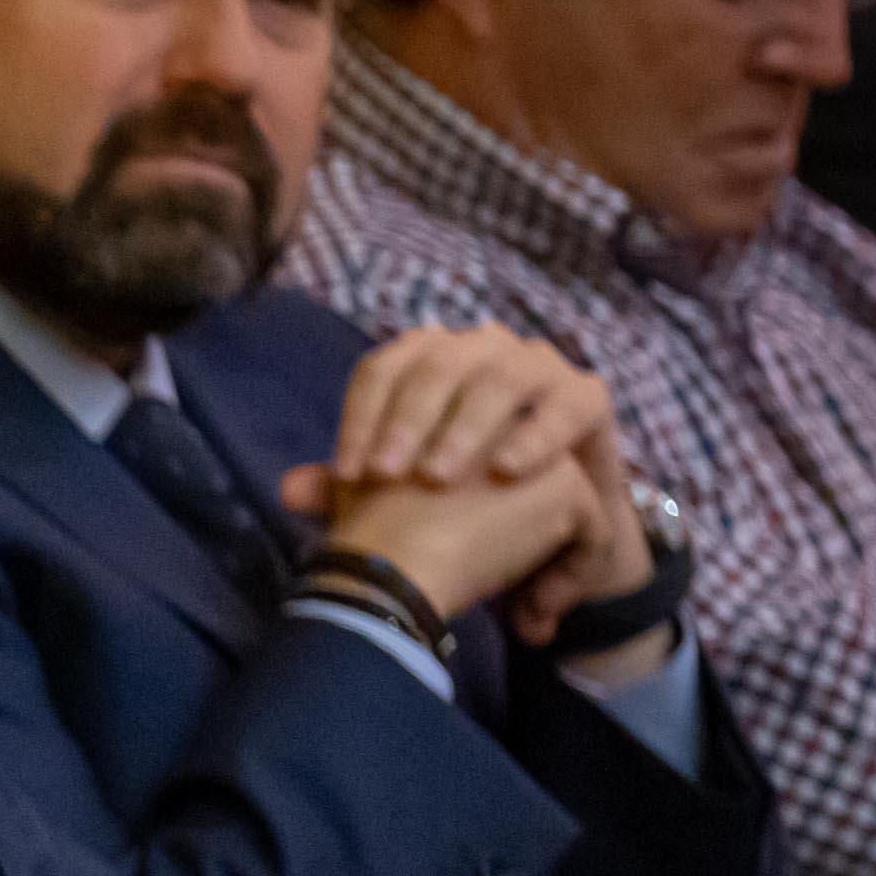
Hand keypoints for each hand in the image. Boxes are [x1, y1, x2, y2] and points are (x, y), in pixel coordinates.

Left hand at [277, 327, 610, 624]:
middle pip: (438, 365)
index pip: (382, 369)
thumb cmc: (457, 495)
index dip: (361, 416)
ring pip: (500, 378)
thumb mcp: (398, 493)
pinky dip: (536, 435)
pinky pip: (566, 405)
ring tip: (439, 478)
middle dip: (408, 419)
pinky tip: (507, 470)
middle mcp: (481, 350)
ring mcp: (537, 367)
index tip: (346, 475)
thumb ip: (345, 490)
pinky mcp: (586, 397)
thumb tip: (289, 491)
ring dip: (465, 427)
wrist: (537, 525)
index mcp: (427, 361)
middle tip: (389, 475)